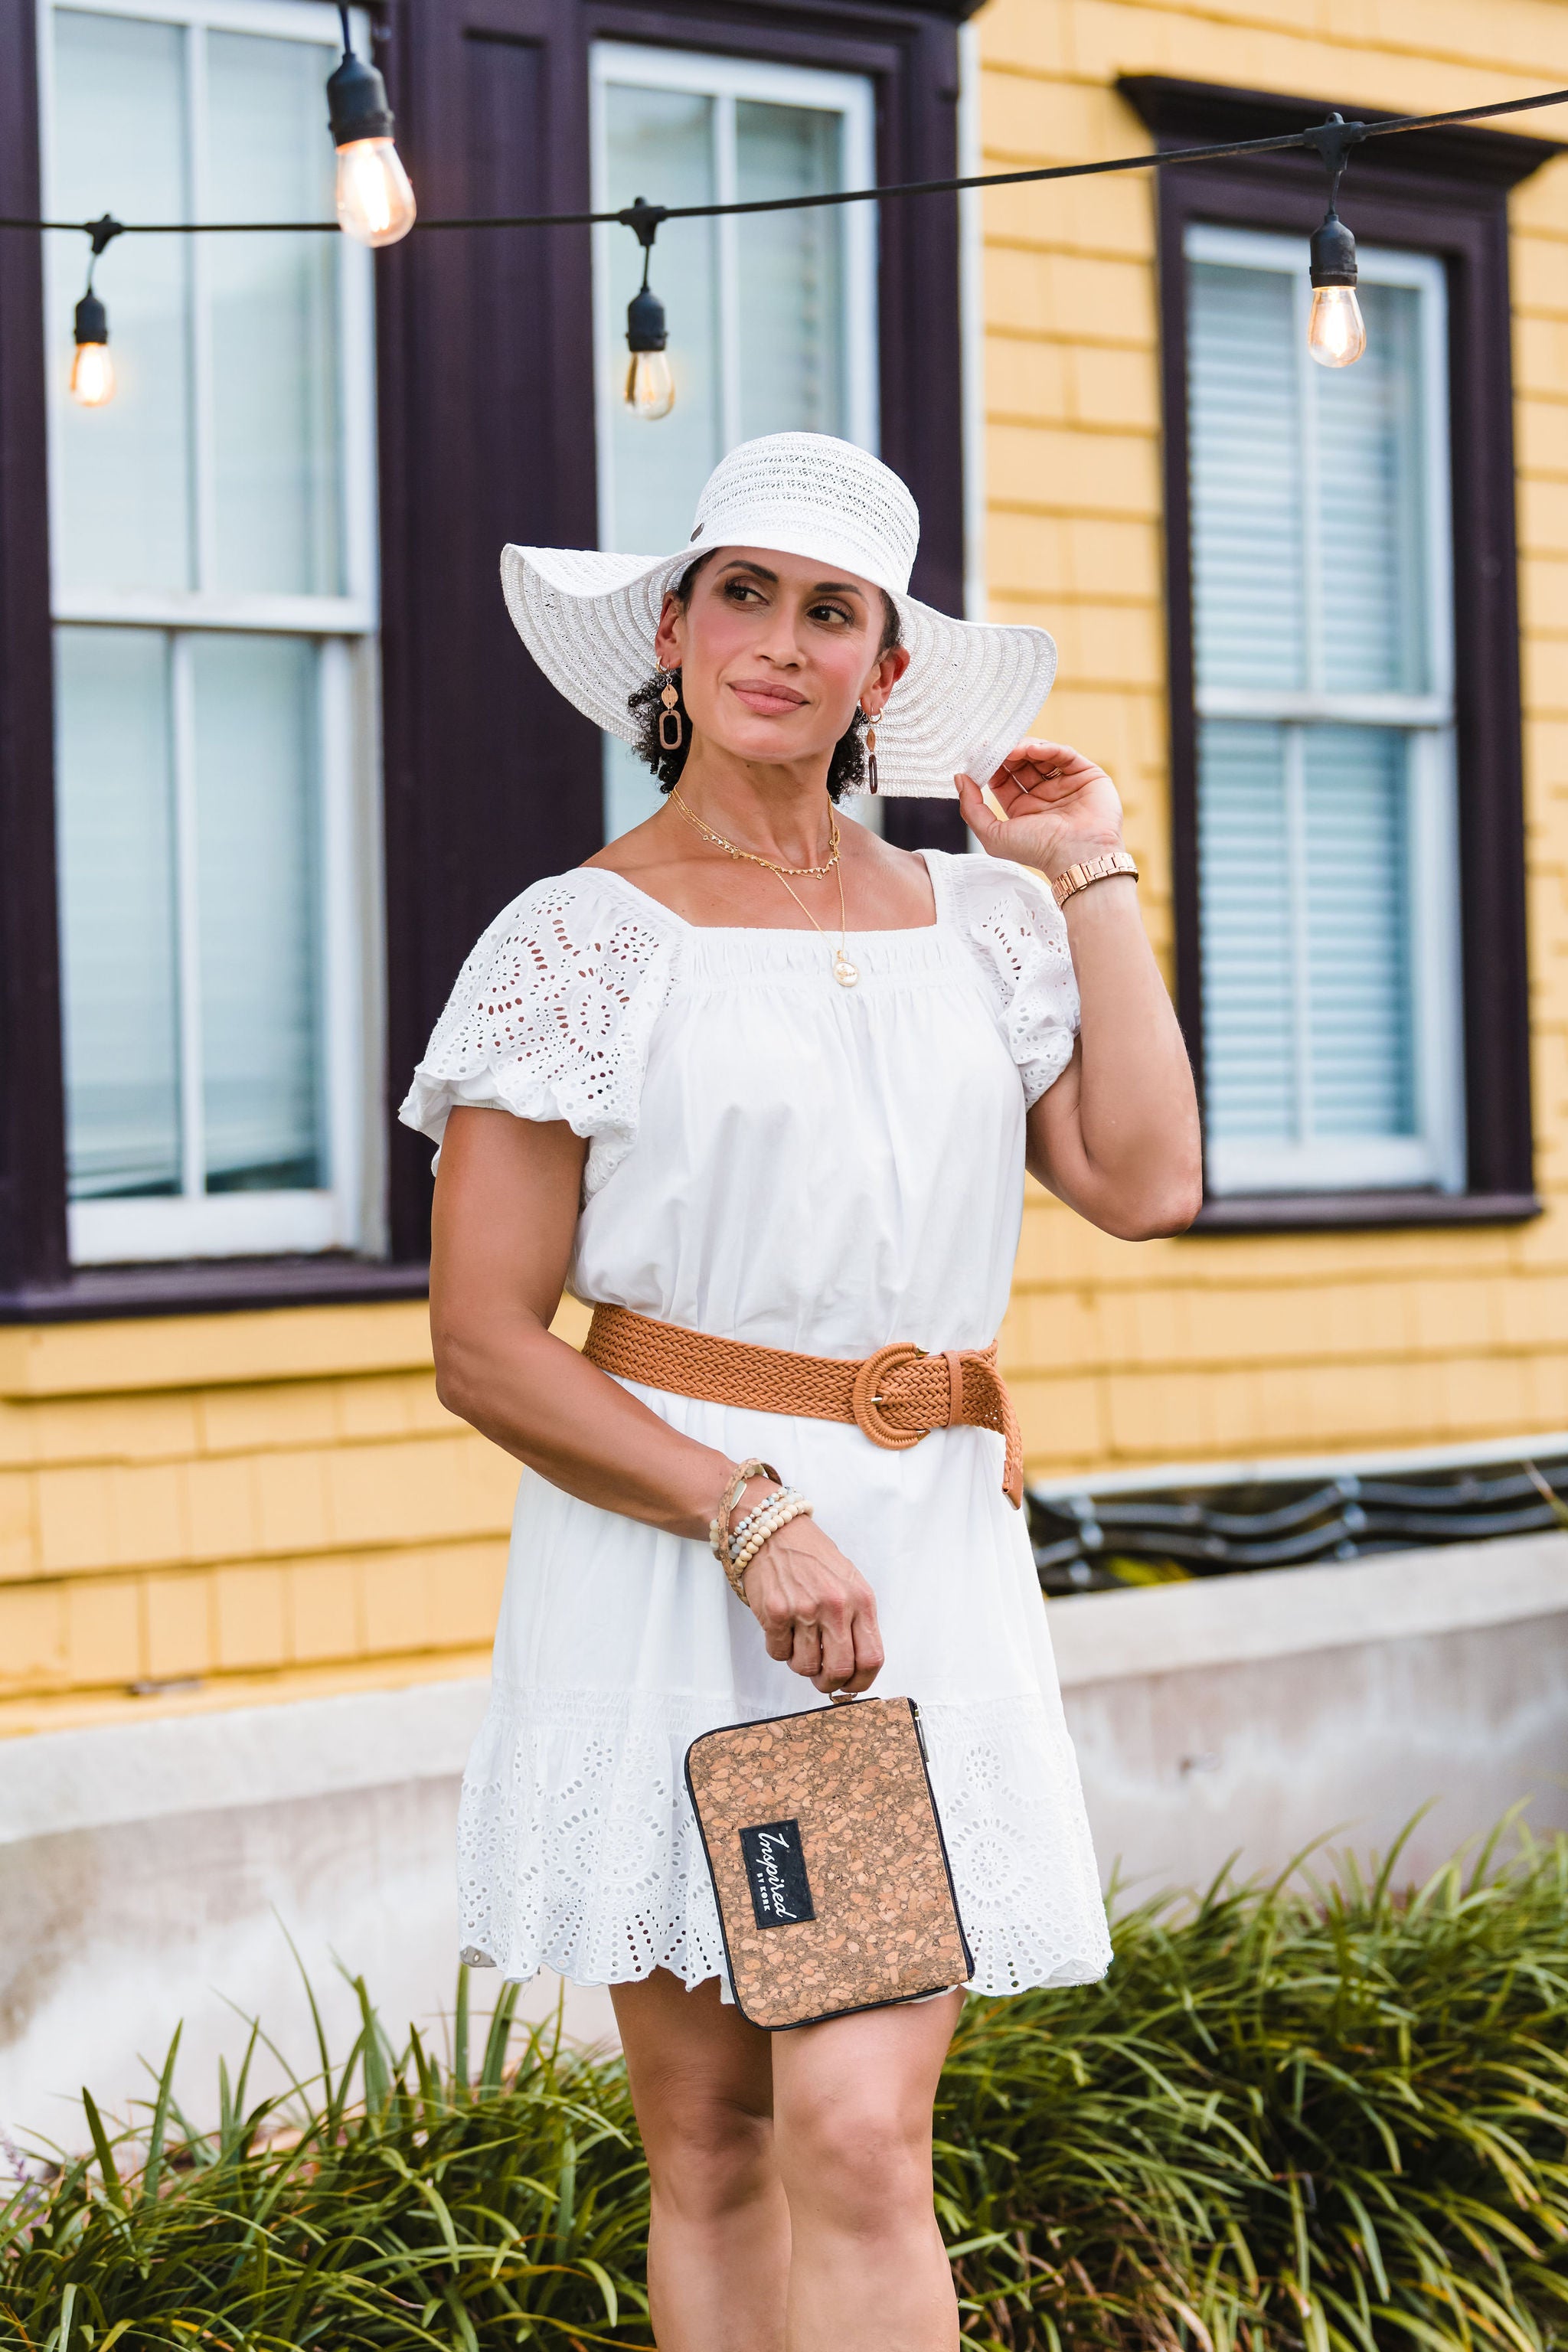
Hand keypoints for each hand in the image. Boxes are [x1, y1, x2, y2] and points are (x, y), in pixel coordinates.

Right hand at [741, 1516, 883, 1694]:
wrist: (775, 1531)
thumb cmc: (812, 1558)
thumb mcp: (849, 1583)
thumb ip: (856, 1621)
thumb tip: (855, 1667)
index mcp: (861, 1600)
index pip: (872, 1658)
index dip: (862, 1682)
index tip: (851, 1686)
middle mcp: (836, 1606)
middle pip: (840, 1670)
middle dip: (829, 1683)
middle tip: (822, 1678)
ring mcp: (804, 1609)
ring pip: (806, 1667)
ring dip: (801, 1664)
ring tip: (798, 1643)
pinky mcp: (775, 1612)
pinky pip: (778, 1654)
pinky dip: (779, 1649)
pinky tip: (781, 1628)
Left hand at [956, 740, 1124, 881]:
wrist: (1079, 856)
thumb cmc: (1038, 851)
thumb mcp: (993, 834)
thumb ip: (971, 808)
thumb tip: (960, 778)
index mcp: (1023, 809)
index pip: (1004, 779)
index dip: (991, 766)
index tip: (978, 755)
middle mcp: (1044, 795)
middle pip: (1022, 764)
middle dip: (1007, 754)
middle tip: (994, 745)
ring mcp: (1065, 783)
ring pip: (1042, 755)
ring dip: (1025, 748)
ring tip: (1013, 748)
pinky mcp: (1086, 775)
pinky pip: (1065, 755)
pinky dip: (1048, 748)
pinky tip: (1033, 749)